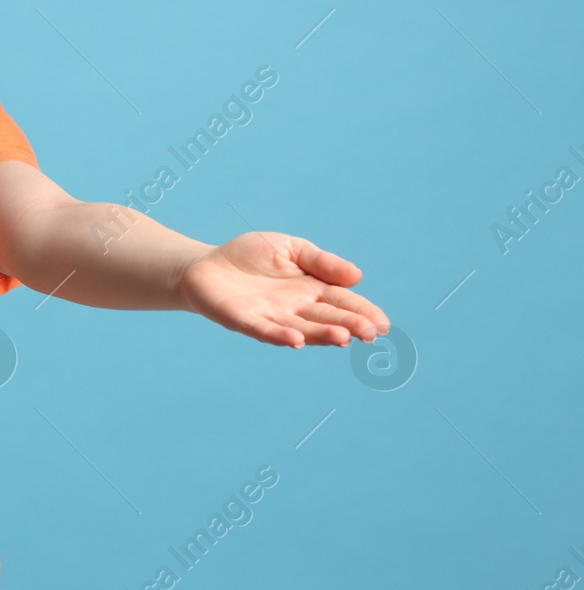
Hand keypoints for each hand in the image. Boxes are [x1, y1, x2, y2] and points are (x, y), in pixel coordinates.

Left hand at [176, 232, 389, 348]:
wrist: (207, 265)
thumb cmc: (251, 257)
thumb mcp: (291, 248)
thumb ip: (321, 261)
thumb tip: (358, 276)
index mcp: (310, 290)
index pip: (342, 302)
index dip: (363, 312)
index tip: (382, 324)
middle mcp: (294, 308)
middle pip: (326, 318)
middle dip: (349, 326)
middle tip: (370, 334)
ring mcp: (270, 316)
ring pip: (301, 328)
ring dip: (321, 335)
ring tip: (343, 338)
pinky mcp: (243, 319)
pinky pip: (263, 330)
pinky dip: (280, 335)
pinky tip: (296, 341)